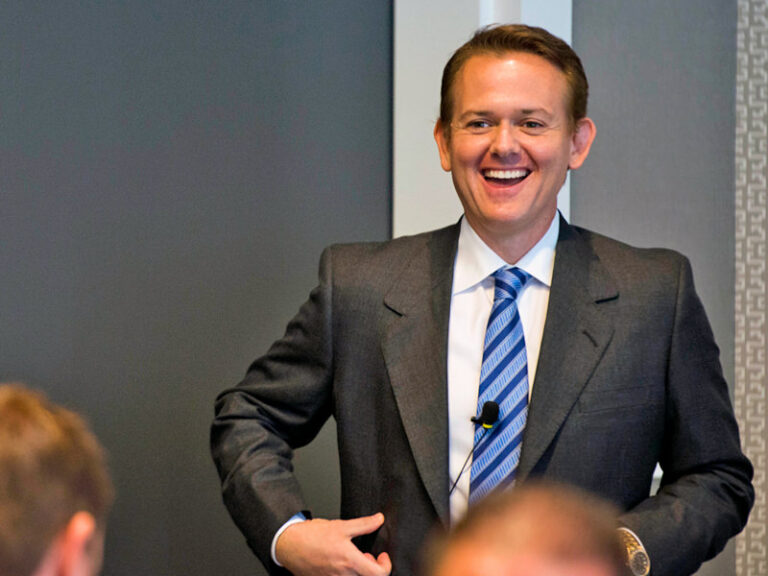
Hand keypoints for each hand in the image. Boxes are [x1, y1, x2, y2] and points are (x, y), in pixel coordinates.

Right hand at [275, 512, 391, 575]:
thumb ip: (364, 525)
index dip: (385, 565)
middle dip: (373, 569)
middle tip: (368, 557)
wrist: (289, 545)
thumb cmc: (312, 536)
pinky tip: (341, 564)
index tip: (382, 556)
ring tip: (353, 560)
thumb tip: (378, 519)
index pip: (379, 574)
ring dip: (360, 572)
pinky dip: (348, 574)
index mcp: (349, 561)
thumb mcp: (341, 526)